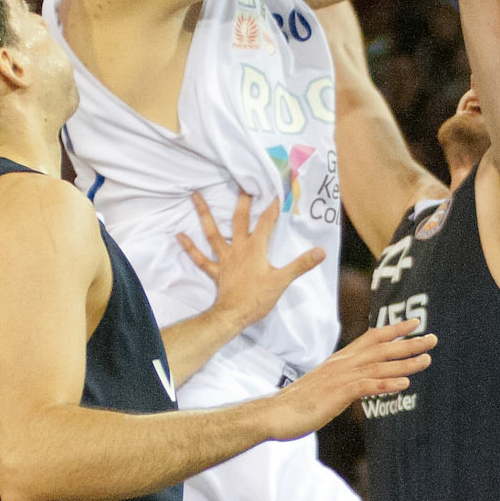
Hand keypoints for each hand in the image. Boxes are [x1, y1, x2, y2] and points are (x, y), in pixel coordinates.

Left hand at [177, 190, 323, 330]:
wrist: (233, 315)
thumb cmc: (258, 298)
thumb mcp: (283, 281)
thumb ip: (301, 264)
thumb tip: (320, 251)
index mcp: (256, 248)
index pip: (266, 223)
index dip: (273, 207)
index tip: (276, 191)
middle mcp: (238, 249)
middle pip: (239, 221)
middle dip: (242, 202)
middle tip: (241, 184)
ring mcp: (225, 259)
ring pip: (213, 234)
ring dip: (203, 214)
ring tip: (195, 196)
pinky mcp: (216, 272)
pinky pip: (201, 259)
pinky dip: (190, 247)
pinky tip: (179, 235)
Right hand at [266, 319, 433, 438]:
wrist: (276, 413)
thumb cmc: (299, 402)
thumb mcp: (326, 385)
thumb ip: (344, 380)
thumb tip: (360, 382)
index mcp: (341, 360)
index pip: (372, 338)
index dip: (394, 330)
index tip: (415, 323)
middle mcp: (343, 364)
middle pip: (381, 349)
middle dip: (409, 343)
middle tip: (433, 338)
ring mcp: (340, 378)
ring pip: (379, 366)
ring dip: (405, 363)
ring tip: (427, 359)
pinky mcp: (337, 395)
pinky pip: (366, 387)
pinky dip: (386, 384)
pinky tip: (404, 383)